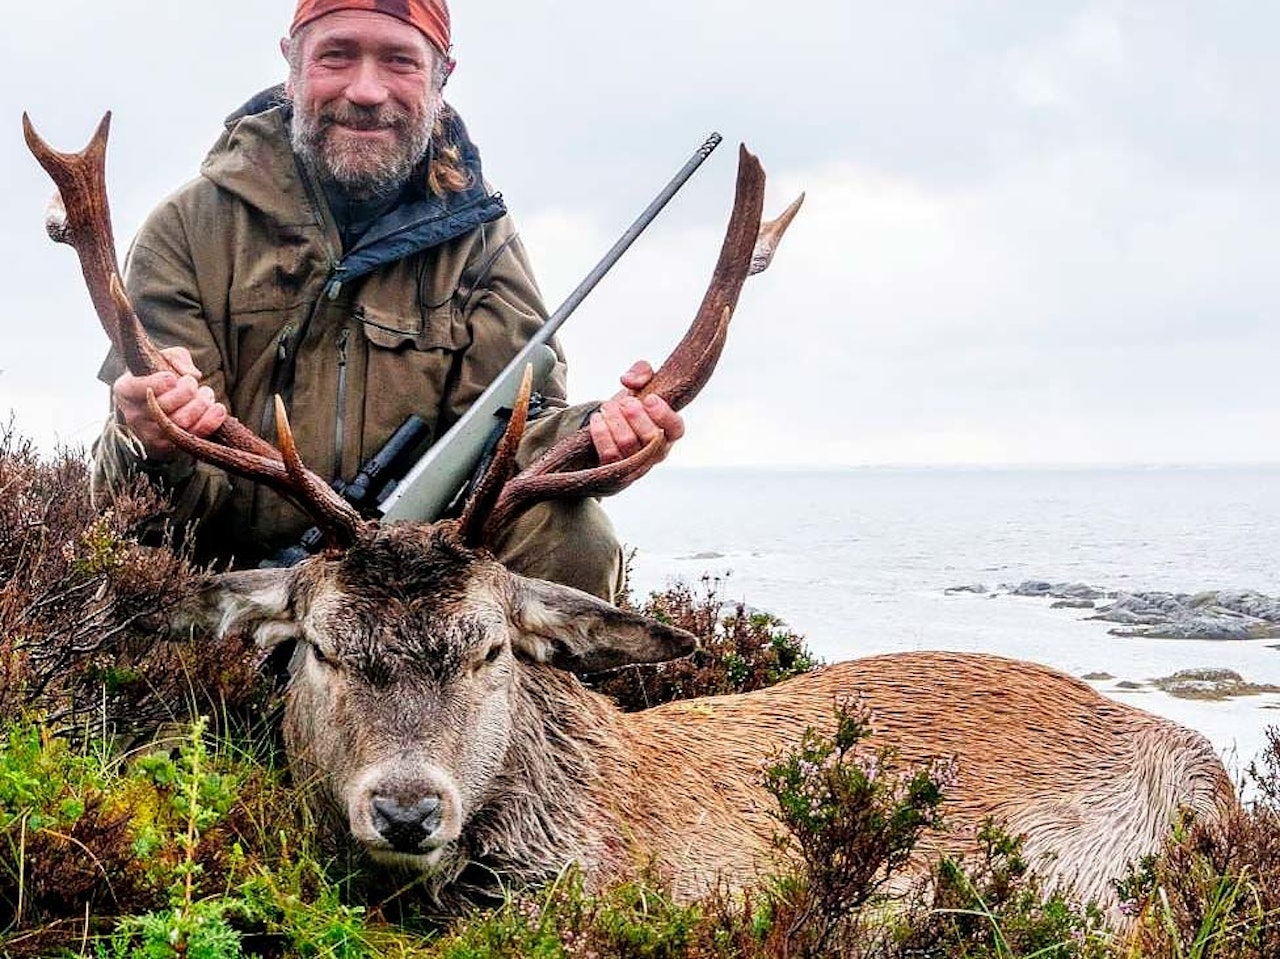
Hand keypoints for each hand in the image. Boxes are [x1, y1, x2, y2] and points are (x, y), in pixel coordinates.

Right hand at [112, 346, 226, 460]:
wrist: (160, 407)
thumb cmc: (161, 377)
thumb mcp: (164, 359)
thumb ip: (177, 359)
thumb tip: (192, 375)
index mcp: (124, 389)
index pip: (137, 388)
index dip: (158, 383)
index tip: (174, 378)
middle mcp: (132, 414)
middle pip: (165, 405)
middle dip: (188, 391)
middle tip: (194, 384)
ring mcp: (148, 433)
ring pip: (181, 422)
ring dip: (201, 405)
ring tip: (206, 394)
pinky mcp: (166, 446)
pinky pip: (191, 436)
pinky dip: (210, 422)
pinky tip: (218, 409)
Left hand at [588, 360, 685, 466]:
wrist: (610, 426)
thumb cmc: (631, 407)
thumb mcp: (641, 384)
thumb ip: (641, 372)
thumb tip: (630, 380)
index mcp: (669, 431)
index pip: (676, 428)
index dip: (663, 414)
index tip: (649, 398)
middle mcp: (657, 451)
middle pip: (650, 437)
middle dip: (635, 416)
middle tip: (625, 401)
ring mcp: (637, 464)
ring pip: (628, 444)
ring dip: (615, 421)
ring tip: (607, 408)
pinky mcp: (617, 471)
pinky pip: (609, 455)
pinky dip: (601, 434)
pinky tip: (597, 419)